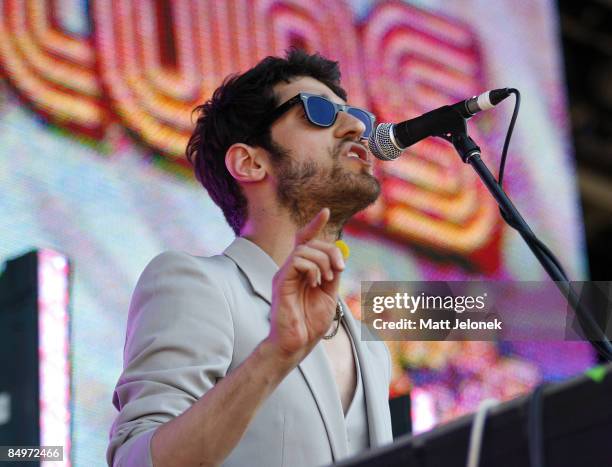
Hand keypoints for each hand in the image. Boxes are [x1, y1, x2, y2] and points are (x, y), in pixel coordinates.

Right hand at [266, 208, 345, 366]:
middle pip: (310, 242)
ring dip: (323, 261)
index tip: (325, 212)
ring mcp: (284, 274)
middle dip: (330, 250)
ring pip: (304, 249)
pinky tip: (315, 282)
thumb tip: (340, 256)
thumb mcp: (329, 294)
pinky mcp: (281, 281)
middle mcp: (291, 269)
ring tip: (327, 279)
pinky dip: (312, 268)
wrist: (298, 343)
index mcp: (302, 271)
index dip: (315, 225)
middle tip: (339, 269)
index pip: (306, 241)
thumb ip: (332, 274)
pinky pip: (297, 260)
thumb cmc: (311, 323)